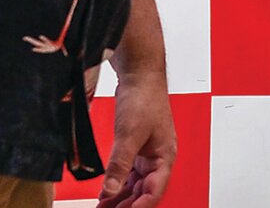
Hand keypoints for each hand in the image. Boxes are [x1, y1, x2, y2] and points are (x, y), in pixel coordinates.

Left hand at [96, 71, 176, 207]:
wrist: (140, 75)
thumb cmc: (144, 98)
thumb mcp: (129, 135)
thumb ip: (119, 165)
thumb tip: (110, 190)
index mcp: (165, 157)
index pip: (154, 192)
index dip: (139, 207)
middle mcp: (159, 157)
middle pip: (145, 191)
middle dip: (127, 204)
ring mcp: (148, 152)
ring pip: (136, 183)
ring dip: (122, 196)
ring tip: (104, 206)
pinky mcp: (138, 145)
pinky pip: (130, 172)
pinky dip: (119, 182)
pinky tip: (107, 190)